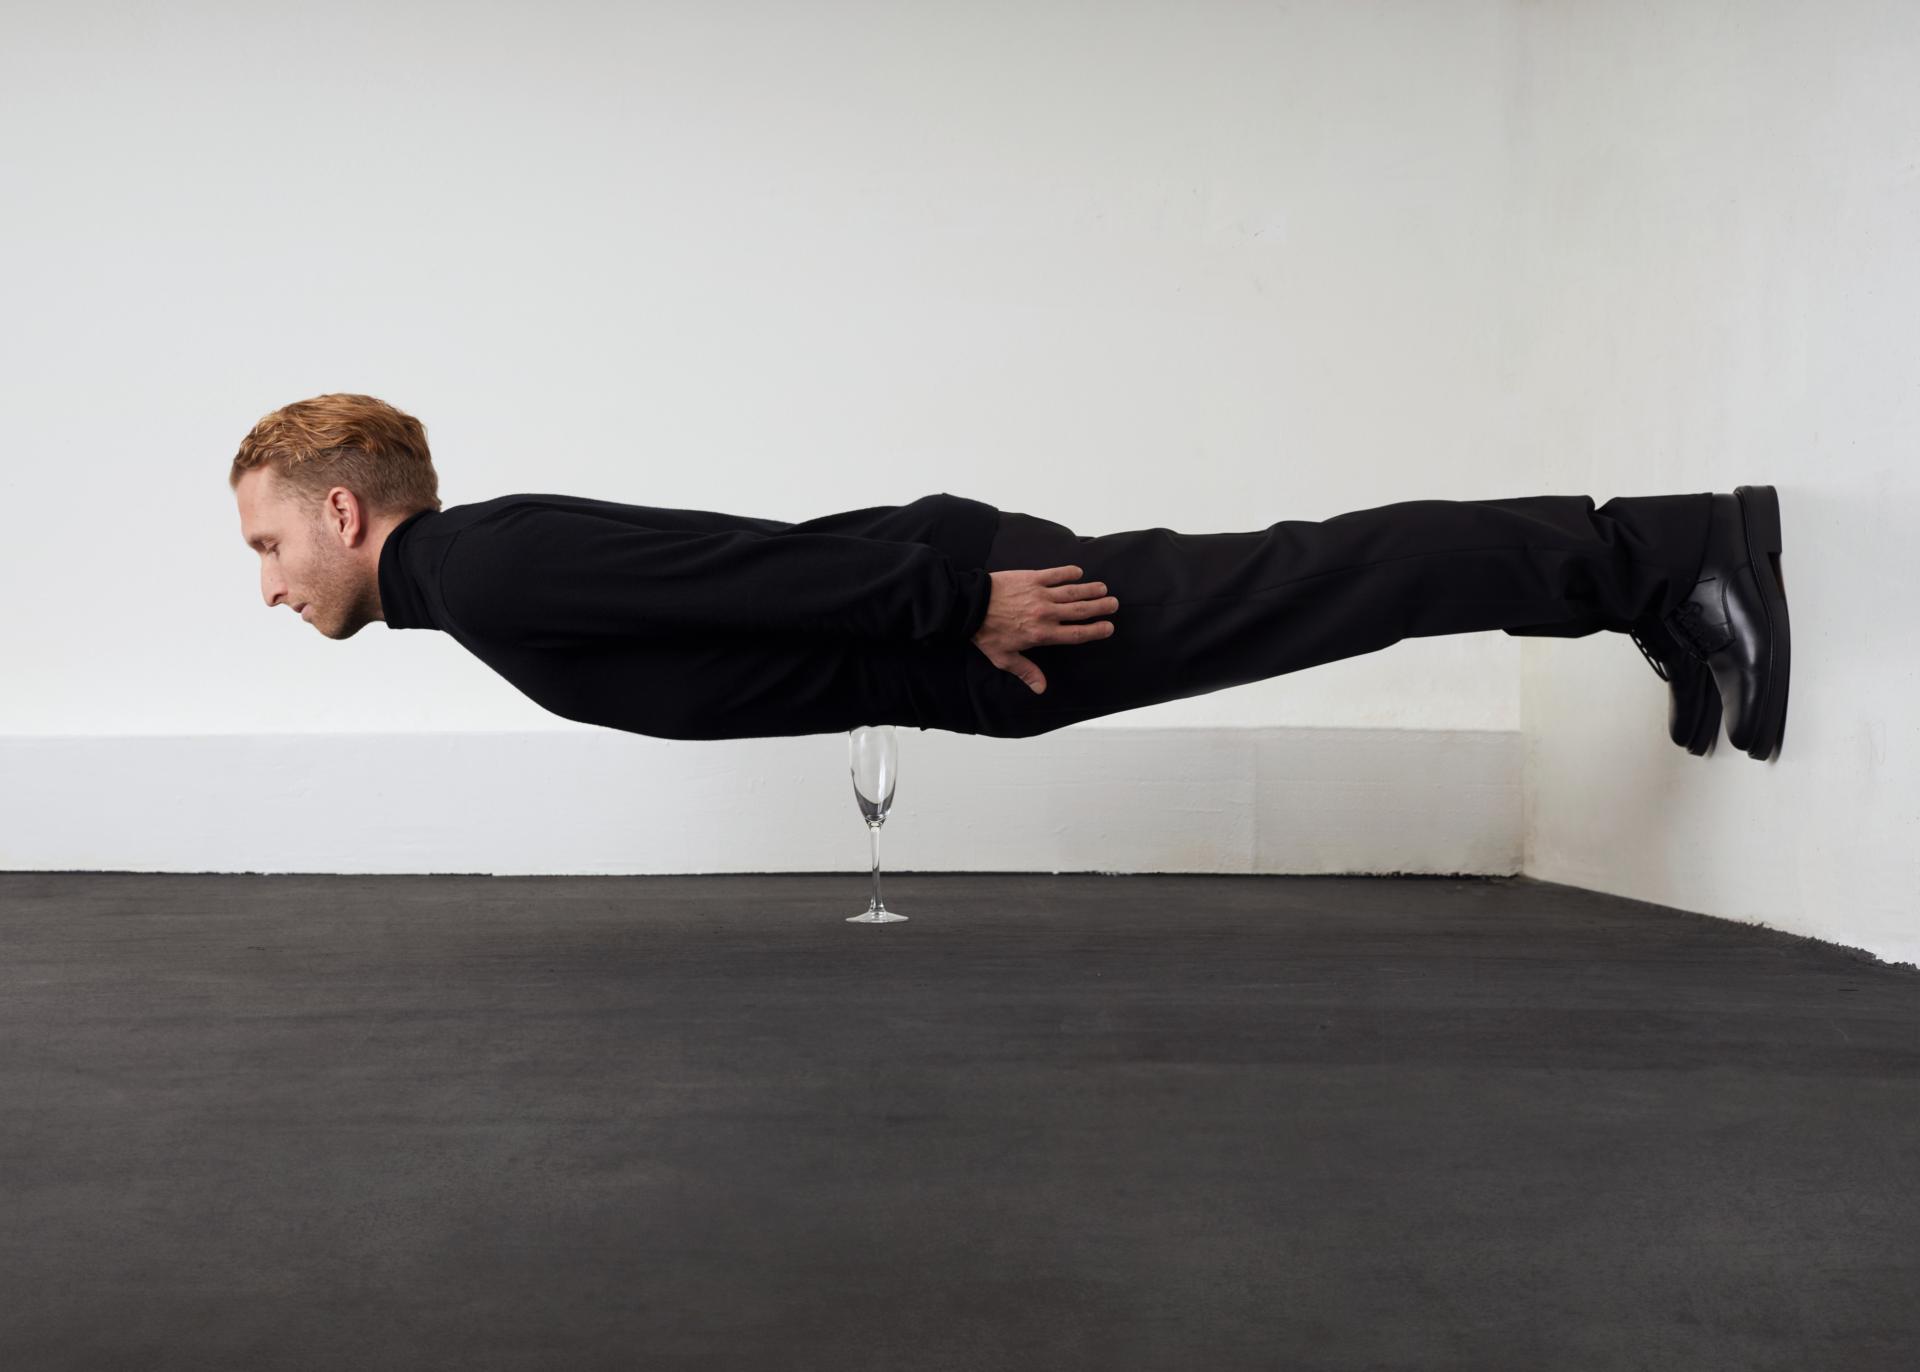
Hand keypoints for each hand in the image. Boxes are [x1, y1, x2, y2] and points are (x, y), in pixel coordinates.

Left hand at [970, 565, 1118, 694]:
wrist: (970, 606)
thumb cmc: (986, 633)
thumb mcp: (1005, 658)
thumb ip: (1026, 671)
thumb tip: (1041, 689)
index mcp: (1042, 634)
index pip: (1076, 634)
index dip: (1095, 631)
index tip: (1108, 627)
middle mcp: (1046, 613)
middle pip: (1080, 611)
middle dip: (1099, 607)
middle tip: (1114, 604)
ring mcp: (1040, 594)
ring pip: (1072, 592)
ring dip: (1090, 590)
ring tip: (1103, 588)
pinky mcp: (1031, 578)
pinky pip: (1055, 574)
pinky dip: (1068, 572)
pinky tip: (1078, 572)